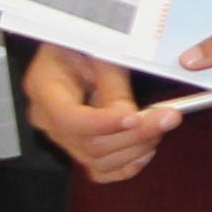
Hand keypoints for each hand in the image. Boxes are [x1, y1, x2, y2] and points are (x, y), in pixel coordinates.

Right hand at [25, 45, 171, 186]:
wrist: (79, 46)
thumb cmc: (86, 42)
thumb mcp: (99, 50)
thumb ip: (112, 83)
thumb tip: (128, 116)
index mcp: (43, 87)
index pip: (68, 119)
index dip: (103, 123)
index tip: (135, 117)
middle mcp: (47, 118)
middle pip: (88, 145)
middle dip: (134, 135)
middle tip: (168, 117)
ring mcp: (62, 136)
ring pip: (98, 161)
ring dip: (136, 148)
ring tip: (161, 125)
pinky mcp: (79, 146)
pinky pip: (101, 170)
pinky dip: (127, 165)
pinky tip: (147, 149)